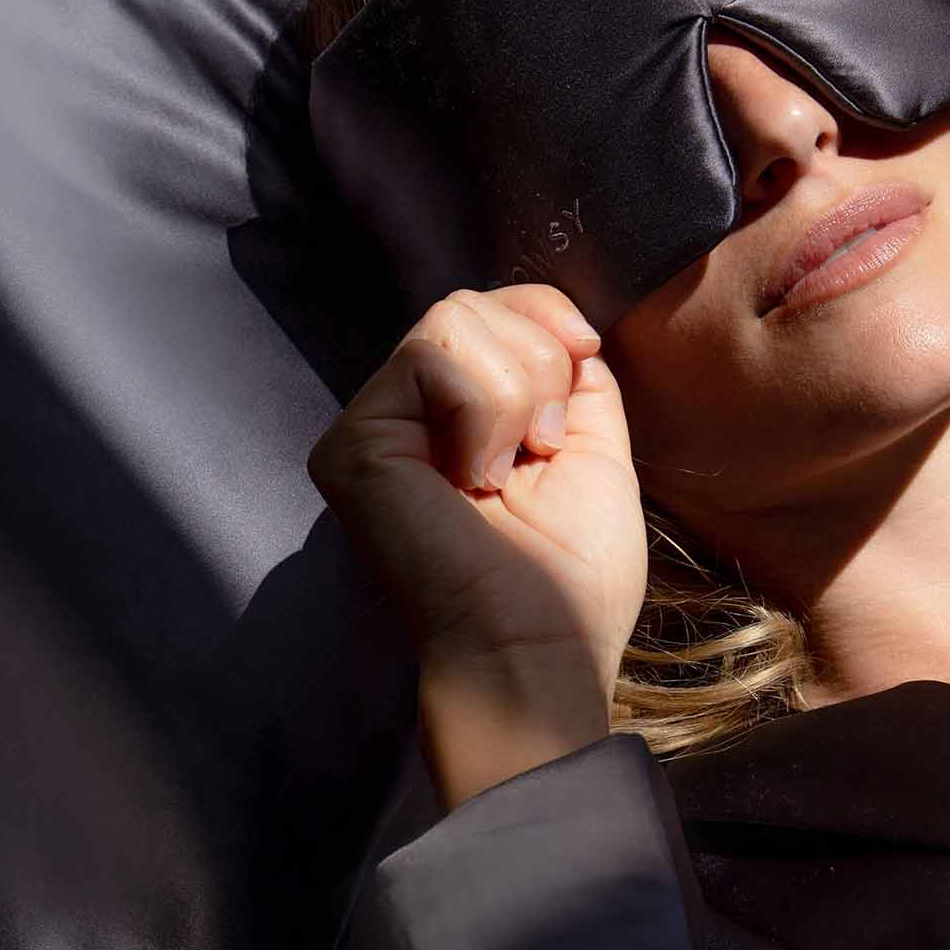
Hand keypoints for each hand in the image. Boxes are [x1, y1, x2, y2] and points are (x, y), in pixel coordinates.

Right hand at [306, 285, 649, 712]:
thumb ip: (575, 379)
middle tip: (541, 450)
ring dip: (518, 393)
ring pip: (454, 319)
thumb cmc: (573, 574)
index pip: (490, 309)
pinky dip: (484, 410)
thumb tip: (567, 323)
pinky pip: (433, 354)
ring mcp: (373, 426)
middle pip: (473, 304)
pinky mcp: (354, 440)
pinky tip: (474, 478)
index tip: (586, 355)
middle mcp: (407, 417)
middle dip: (541, 362)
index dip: (546, 313)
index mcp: (460, 419)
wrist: (540, 646)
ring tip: (504, 473)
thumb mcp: (595, 449)